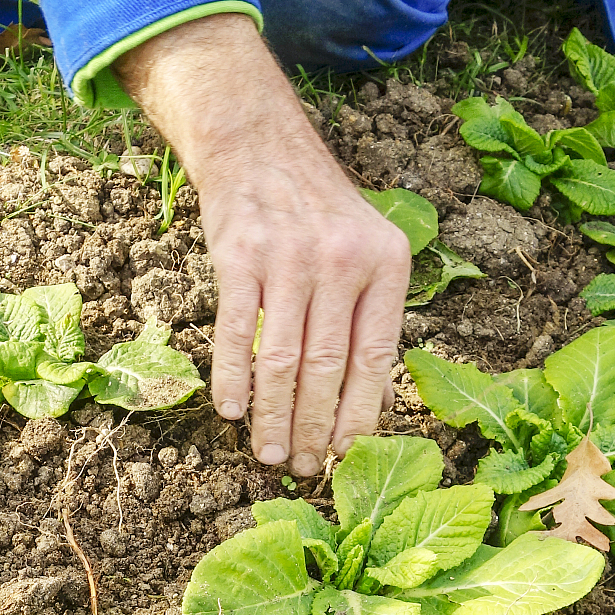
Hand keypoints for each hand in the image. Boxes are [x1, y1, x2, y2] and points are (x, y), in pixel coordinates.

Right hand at [116, 13, 411, 474]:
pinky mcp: (240, 255)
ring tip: (268, 454)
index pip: (374, 358)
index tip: (345, 456)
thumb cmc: (317, 215)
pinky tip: (230, 411)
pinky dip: (233, 377)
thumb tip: (367, 409)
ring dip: (273, 416)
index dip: (359, 415)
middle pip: (328, 367)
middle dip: (314, 428)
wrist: (261, 146)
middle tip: (303, 468)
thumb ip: (369, 318)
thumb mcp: (365, 251)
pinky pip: (237, 331)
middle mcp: (342, 259)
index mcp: (385, 264)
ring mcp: (289, 257)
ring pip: (283, 358)